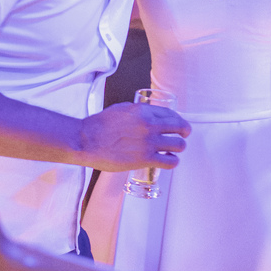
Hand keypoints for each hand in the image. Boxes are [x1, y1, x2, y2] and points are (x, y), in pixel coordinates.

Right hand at [75, 102, 189, 171]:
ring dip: (178, 148)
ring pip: (179, 145)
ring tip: (174, 151)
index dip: (178, 121)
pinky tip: (168, 161)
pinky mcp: (145, 159)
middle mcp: (149, 125)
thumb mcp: (120, 109)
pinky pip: (170, 161)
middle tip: (183, 137)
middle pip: (181, 128)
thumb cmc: (98, 126)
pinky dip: (172, 161)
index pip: (172, 114)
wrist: (85, 141)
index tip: (179, 126)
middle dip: (184, 133)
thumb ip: (137, 111)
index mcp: (143, 111)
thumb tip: (146, 115)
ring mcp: (149, 142)